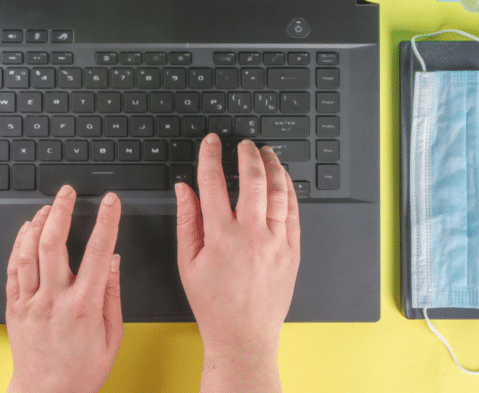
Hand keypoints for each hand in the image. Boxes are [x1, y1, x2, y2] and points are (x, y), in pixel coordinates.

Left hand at [6, 185, 122, 392]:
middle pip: (54, 244)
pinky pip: (12, 270)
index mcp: (84, 307)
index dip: (106, 222)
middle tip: (67, 192)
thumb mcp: (112, 335)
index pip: (98, 253)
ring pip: (28, 253)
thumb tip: (111, 260)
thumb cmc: (81, 370)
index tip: (111, 202)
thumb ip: (111, 294)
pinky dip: (18, 245)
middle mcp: (54, 301)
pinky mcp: (14, 308)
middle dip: (62, 210)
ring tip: (47, 207)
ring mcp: (30, 304)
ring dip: (37, 224)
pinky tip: (26, 231)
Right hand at [174, 133, 300, 392]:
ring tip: (267, 153)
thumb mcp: (187, 262)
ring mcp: (276, 242)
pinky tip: (284, 181)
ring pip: (279, 192)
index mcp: (220, 236)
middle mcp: (251, 235)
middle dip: (248, 154)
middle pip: (253, 179)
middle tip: (244, 143)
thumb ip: (186, 220)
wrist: (243, 336)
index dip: (210, 157)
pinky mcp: (292, 252)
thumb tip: (184, 188)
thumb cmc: (213, 303)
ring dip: (273, 167)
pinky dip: (289, 191)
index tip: (211, 142)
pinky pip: (294, 212)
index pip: (213, 183)